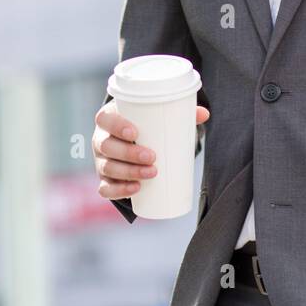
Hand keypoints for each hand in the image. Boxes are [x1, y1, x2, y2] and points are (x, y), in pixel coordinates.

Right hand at [93, 99, 209, 200]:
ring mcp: (100, 161)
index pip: (104, 119)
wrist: (129, 142)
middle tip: (152, 157)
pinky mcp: (104, 180)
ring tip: (151, 173)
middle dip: (129, 153)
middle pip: (107, 146)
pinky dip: (119, 190)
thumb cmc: (143, 127)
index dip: (116, 125)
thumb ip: (178, 114)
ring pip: (107, 168)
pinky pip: (105, 188)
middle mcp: (100, 139)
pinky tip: (135, 190)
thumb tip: (204, 114)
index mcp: (108, 119)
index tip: (135, 132)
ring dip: (128, 172)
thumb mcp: (155, 118)